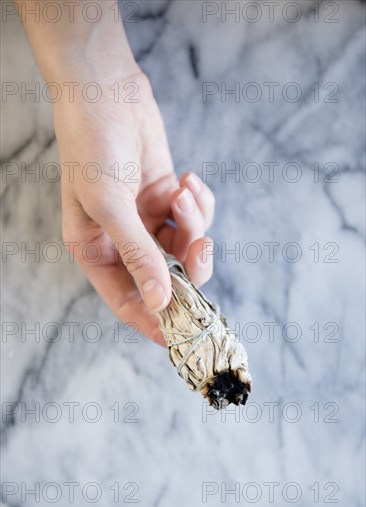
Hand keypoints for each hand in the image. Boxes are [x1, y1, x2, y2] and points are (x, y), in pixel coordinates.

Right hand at [57, 70, 214, 344]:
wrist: (106, 91)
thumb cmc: (93, 147)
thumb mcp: (110, 205)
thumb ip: (138, 255)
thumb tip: (160, 302)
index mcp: (96, 252)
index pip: (128, 302)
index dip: (156, 321)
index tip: (186, 334)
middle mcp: (122, 242)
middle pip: (166, 278)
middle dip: (190, 265)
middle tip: (202, 245)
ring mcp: (146, 221)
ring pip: (185, 248)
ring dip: (194, 225)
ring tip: (183, 191)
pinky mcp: (166, 200)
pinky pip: (194, 219)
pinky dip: (198, 204)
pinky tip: (187, 180)